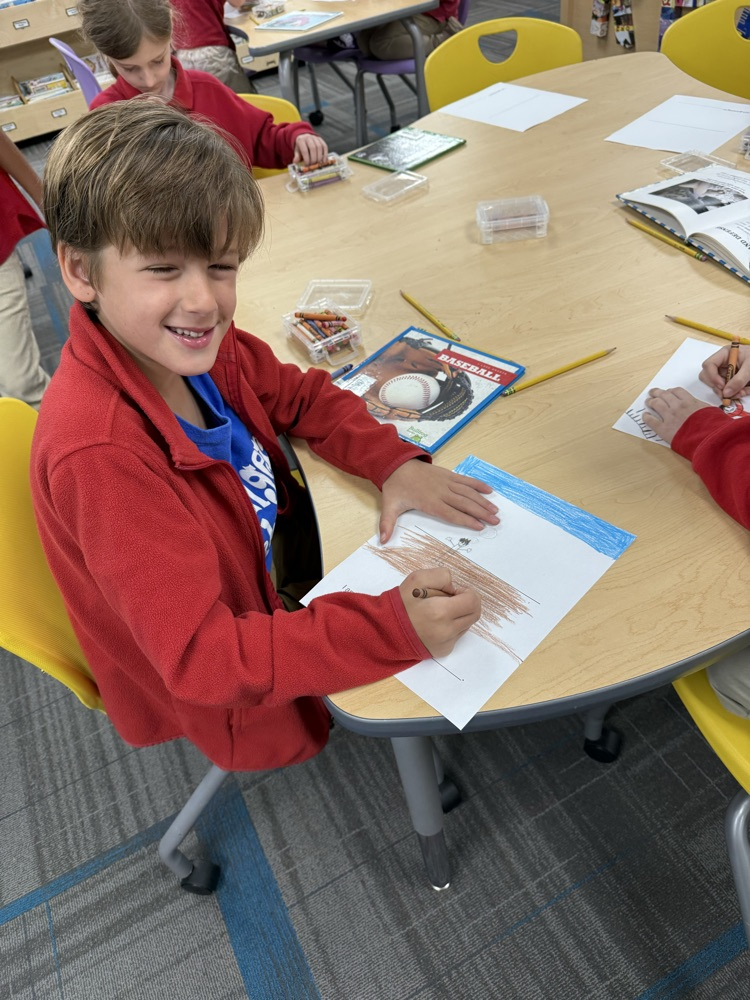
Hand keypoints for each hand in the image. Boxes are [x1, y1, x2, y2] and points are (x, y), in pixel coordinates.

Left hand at [293, 133, 328, 166]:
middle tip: (313, 165)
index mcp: (301, 140)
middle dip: (313, 158)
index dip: (306, 159)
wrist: (305, 138)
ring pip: (319, 147)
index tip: (307, 165)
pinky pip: (325, 146)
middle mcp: (308, 137)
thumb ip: (297, 156)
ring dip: (319, 157)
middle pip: (313, 148)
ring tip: (318, 164)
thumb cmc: (301, 147)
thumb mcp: (297, 151)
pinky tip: (324, 161)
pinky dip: (325, 154)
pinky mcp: (321, 140)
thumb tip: (295, 162)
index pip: (304, 150)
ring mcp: (315, 138)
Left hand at [380, 459, 498, 542]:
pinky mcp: (448, 475)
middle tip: (495, 521)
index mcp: (429, 502)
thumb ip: (387, 524)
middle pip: (464, 504)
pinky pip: (465, 480)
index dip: (466, 520)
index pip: (451, 513)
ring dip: (483, 501)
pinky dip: (478, 485)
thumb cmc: (396, 488)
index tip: (479, 526)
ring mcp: (446, 482)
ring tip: (495, 510)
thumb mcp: (389, 506)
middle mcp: (441, 492)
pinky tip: (489, 490)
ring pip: (468, 492)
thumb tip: (382, 541)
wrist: (396, 465)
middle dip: (481, 513)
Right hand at [399, 569, 480, 659]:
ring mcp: (446, 643)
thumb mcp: (417, 578)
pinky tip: (435, 623)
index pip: (473, 601)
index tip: (453, 592)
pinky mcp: (444, 650)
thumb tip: (455, 589)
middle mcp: (446, 631)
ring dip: (459, 615)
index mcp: (440, 612)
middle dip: (467, 603)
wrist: (386, 630)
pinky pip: (458, 635)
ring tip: (439, 612)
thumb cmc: (401, 603)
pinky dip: (452, 626)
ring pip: (467, 624)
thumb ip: (442, 576)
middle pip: (475, 614)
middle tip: (450, 599)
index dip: (466, 592)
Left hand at [643, 387, 709, 443]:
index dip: (670, 391)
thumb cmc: (713, 426)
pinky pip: (651, 421)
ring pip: (656, 404)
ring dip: (651, 402)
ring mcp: (669, 417)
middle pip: (664, 395)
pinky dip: (646, 417)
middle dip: (657, 393)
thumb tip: (699, 407)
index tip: (667, 392)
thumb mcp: (711, 411)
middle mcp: (677, 406)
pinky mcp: (663, 429)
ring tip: (648, 402)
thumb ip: (701, 407)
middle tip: (653, 393)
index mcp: (689, 401)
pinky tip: (645, 416)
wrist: (709, 440)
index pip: (676, 391)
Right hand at [699, 344, 749, 400]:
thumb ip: (739, 380)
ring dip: (728, 392)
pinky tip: (745, 391)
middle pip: (707, 377)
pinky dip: (735, 393)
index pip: (708, 365)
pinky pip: (727, 390)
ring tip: (742, 392)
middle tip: (728, 394)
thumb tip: (726, 393)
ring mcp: (725, 372)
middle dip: (717, 387)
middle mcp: (722, 363)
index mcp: (725, 354)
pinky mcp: (730, 380)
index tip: (722, 386)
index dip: (712, 376)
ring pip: (717, 386)